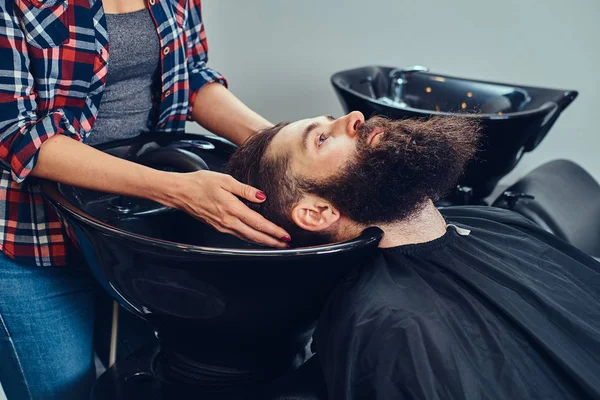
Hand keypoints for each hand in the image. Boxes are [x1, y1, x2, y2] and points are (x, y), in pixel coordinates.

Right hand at [163, 170, 290, 247]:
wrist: (179, 192)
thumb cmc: (200, 183)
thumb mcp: (225, 181)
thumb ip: (245, 190)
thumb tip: (262, 197)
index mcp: (232, 209)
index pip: (258, 224)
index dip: (273, 231)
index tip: (285, 236)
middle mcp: (228, 221)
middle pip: (255, 236)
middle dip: (272, 242)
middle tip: (286, 246)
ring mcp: (222, 226)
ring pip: (247, 238)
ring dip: (262, 241)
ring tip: (275, 243)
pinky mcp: (218, 226)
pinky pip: (238, 235)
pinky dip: (250, 238)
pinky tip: (256, 236)